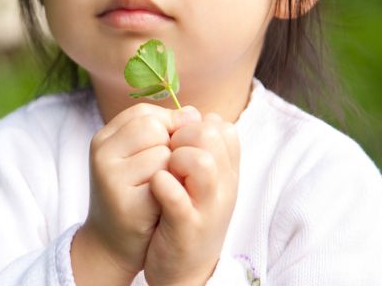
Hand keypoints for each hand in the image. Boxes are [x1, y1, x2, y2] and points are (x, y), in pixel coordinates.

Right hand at [71, 103, 199, 284]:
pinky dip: (170, 193)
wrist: (112, 245)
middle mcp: (102, 152)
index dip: (167, 126)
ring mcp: (110, 177)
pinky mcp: (125, 202)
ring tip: (160, 190)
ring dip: (173, 171)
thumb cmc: (134, 196)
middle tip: (164, 173)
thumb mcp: (139, 156)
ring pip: (163, 154)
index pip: (145, 112)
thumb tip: (194, 112)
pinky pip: (165, 183)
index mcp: (104, 137)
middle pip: (154, 128)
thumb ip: (162, 131)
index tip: (171, 148)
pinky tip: (160, 205)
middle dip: (169, 147)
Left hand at [143, 113, 239, 285]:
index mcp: (228, 174)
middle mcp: (224, 188)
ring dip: (175, 158)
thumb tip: (193, 112)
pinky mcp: (187, 229)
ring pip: (202, 162)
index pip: (223, 129)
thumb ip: (200, 148)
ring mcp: (207, 208)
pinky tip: (154, 184)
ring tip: (161, 170)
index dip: (195, 127)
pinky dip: (164, 185)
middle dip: (182, 136)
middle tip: (167, 154)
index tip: (179, 141)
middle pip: (211, 136)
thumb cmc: (186, 218)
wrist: (181, 271)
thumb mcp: (200, 182)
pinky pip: (178, 198)